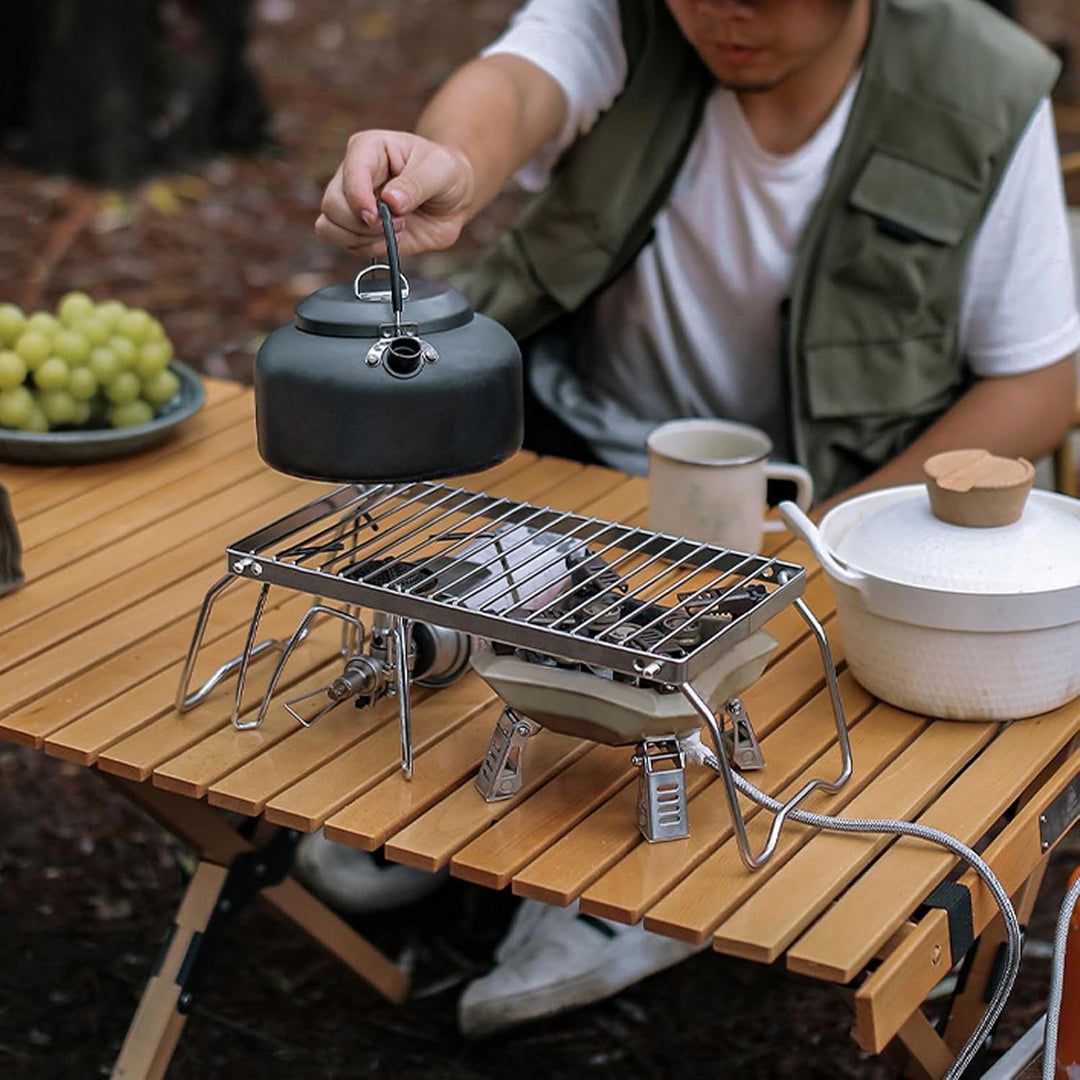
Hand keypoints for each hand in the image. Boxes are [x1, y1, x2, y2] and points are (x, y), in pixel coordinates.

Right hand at [315, 130, 475, 257]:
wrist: (453, 199)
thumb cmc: (445, 174)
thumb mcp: (441, 171)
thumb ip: (416, 184)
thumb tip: (390, 200)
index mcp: (369, 149)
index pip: (349, 173)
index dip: (359, 198)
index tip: (376, 216)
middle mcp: (353, 175)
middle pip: (332, 204)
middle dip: (364, 223)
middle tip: (399, 222)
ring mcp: (352, 203)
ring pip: (330, 226)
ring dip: (363, 238)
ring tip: (395, 230)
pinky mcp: (357, 228)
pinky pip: (345, 245)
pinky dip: (367, 248)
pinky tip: (389, 240)